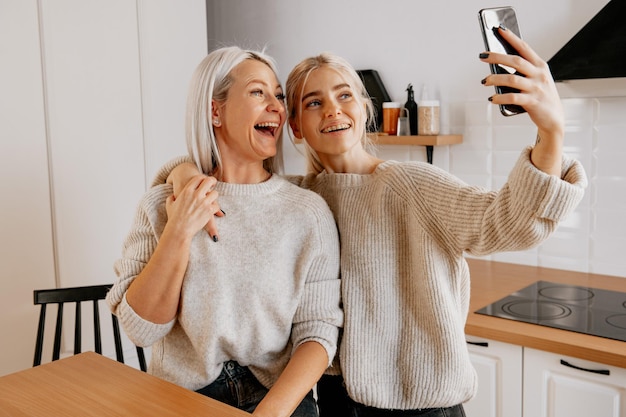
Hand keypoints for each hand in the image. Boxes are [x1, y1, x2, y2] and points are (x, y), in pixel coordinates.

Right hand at [165, 175, 221, 240]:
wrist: (179, 229)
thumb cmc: (174, 218)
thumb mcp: (170, 205)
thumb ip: (171, 198)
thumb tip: (173, 196)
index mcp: (187, 191)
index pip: (198, 178)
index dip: (203, 178)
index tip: (205, 180)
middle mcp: (196, 195)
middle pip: (208, 181)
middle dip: (212, 181)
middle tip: (213, 183)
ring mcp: (203, 202)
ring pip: (215, 193)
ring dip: (214, 196)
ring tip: (212, 199)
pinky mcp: (209, 211)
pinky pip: (217, 206)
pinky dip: (216, 208)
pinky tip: (213, 210)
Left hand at [480, 27, 562, 174]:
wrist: (554, 119)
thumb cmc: (541, 97)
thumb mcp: (536, 80)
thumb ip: (522, 72)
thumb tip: (497, 66)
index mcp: (540, 66)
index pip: (524, 48)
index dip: (511, 38)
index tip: (499, 30)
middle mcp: (539, 75)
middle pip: (515, 61)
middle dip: (497, 57)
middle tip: (482, 56)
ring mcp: (536, 88)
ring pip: (511, 79)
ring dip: (494, 79)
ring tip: (484, 81)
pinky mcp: (533, 102)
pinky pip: (513, 97)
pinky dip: (500, 97)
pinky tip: (492, 99)